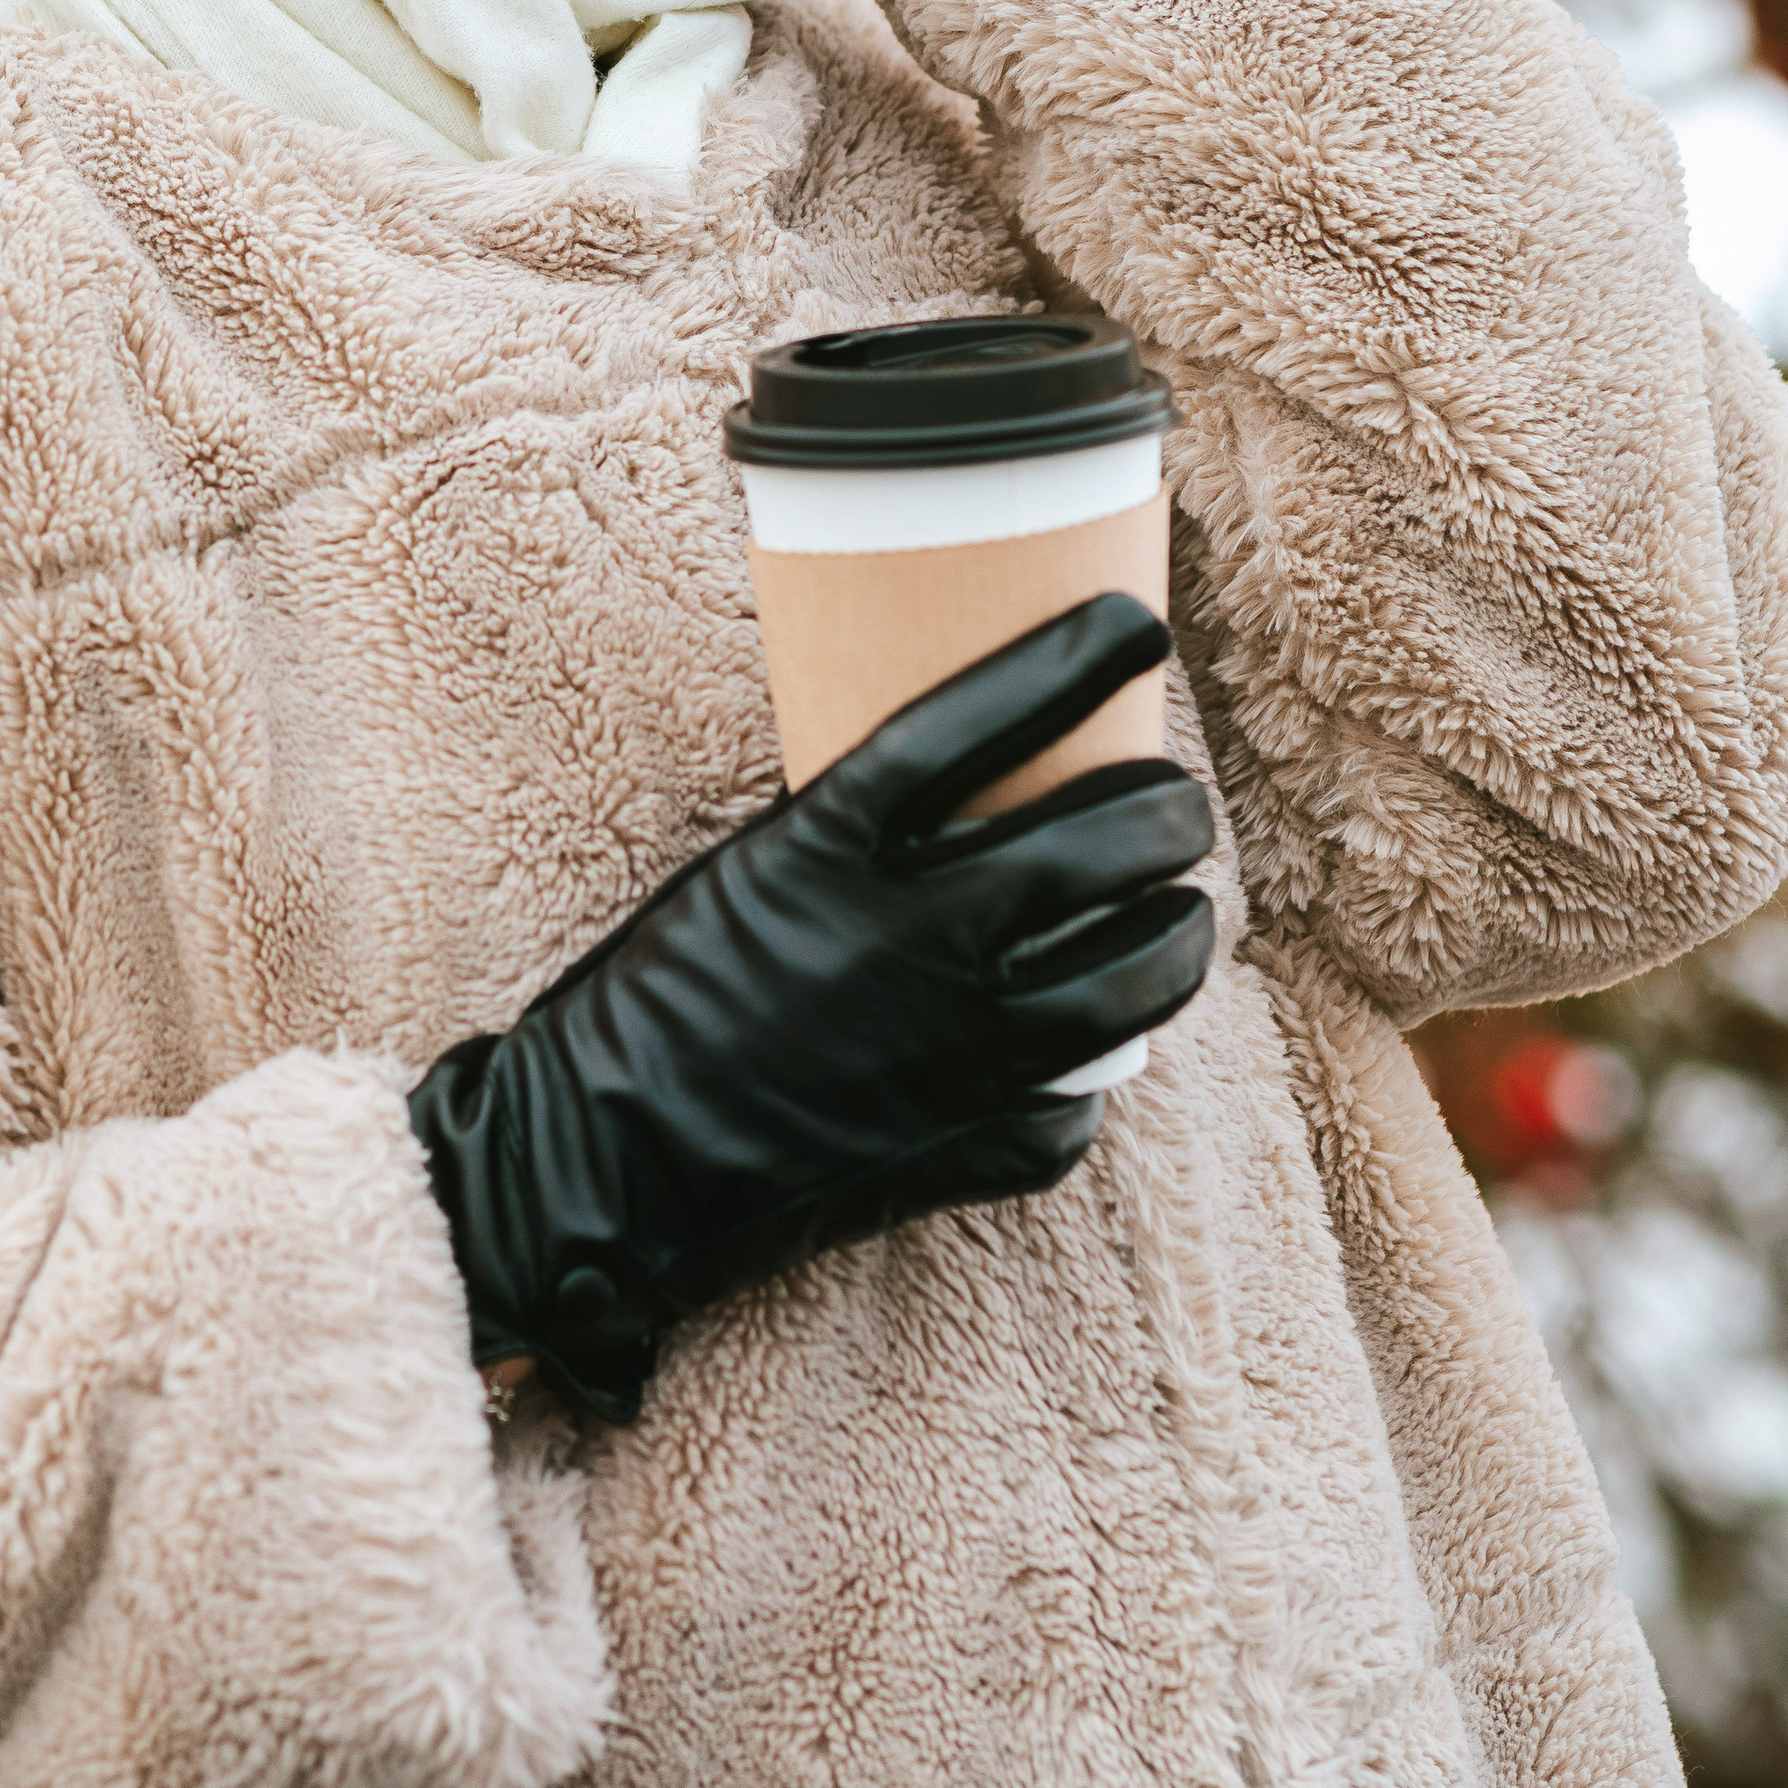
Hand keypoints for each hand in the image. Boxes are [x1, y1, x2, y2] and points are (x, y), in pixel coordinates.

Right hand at [407, 593, 1215, 1422]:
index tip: (1136, 625)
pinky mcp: (962, 1144)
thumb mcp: (744, 870)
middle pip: (1092, 849)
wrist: (604, 1163)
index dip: (1070, 664)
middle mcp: (904, 941)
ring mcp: (946, 1051)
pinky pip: (1072, 1103)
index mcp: (828, 850)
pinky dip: (1092, 1072)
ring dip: (1180, 935)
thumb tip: (973, 784)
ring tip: (1182, 913)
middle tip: (1175, 799)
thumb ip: (855, 829)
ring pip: (1129, 981)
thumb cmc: (657, 996)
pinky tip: (1094, 1042)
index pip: (976, 725)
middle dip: (1167, 810)